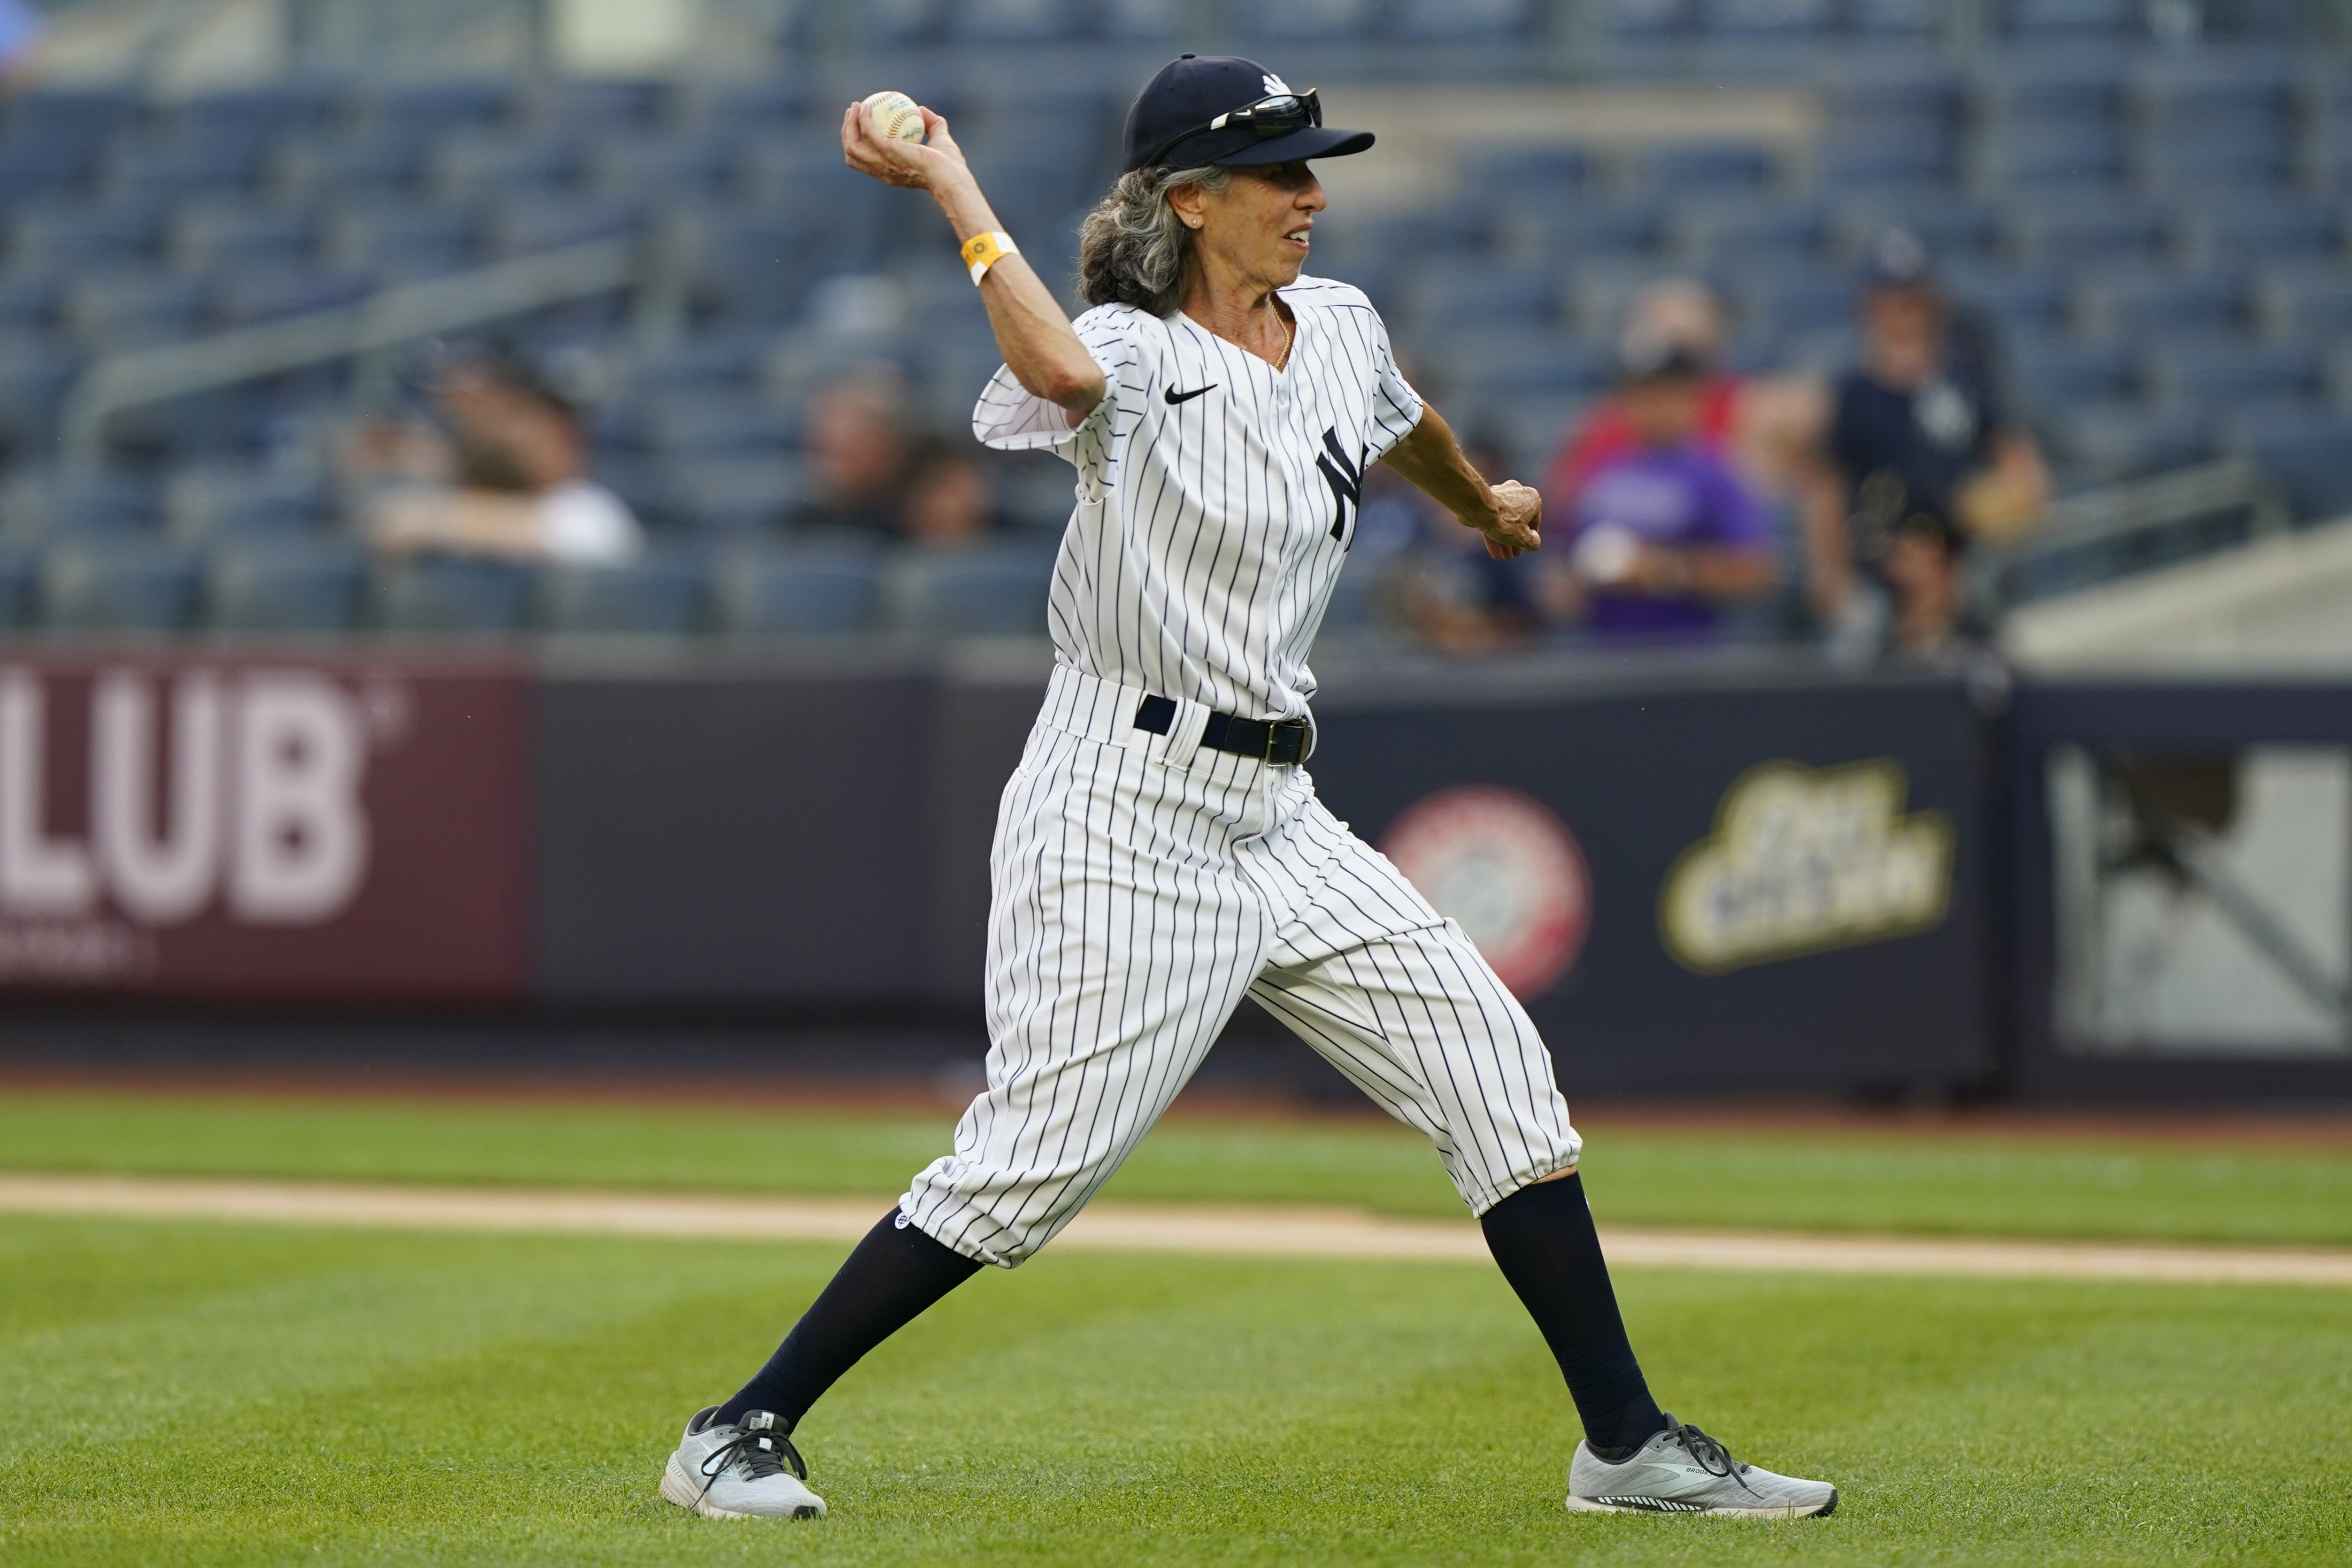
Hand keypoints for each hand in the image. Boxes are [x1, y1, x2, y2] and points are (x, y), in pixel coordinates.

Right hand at [840, 102, 969, 193]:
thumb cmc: (950, 163)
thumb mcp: (941, 140)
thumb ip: (932, 124)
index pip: (866, 161)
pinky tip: (865, 106)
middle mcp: (882, 171)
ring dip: (849, 125)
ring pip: (852, 146)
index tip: (860, 123)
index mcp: (891, 171)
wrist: (951, 174)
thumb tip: (922, 109)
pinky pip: (867, 133)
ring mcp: (882, 163)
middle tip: (852, 113)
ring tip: (854, 107)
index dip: (858, 143)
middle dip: (847, 133)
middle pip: (852, 155)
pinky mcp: (887, 152)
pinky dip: (863, 119)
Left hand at [1470, 480, 1541, 559]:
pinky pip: (1493, 519)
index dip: (1530, 537)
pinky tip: (1494, 551)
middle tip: (1512, 555)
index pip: (1534, 521)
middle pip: (1518, 521)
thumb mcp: (1524, 538)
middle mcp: (1518, 492)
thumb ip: (1533, 542)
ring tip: (1503, 556)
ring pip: (1504, 521)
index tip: (1525, 547)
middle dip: (1515, 541)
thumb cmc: (1504, 521)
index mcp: (1532, 497)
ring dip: (1504, 540)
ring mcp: (1501, 494)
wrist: (1478, 508)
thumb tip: (1534, 541)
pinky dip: (1494, 533)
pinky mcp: (1487, 501)